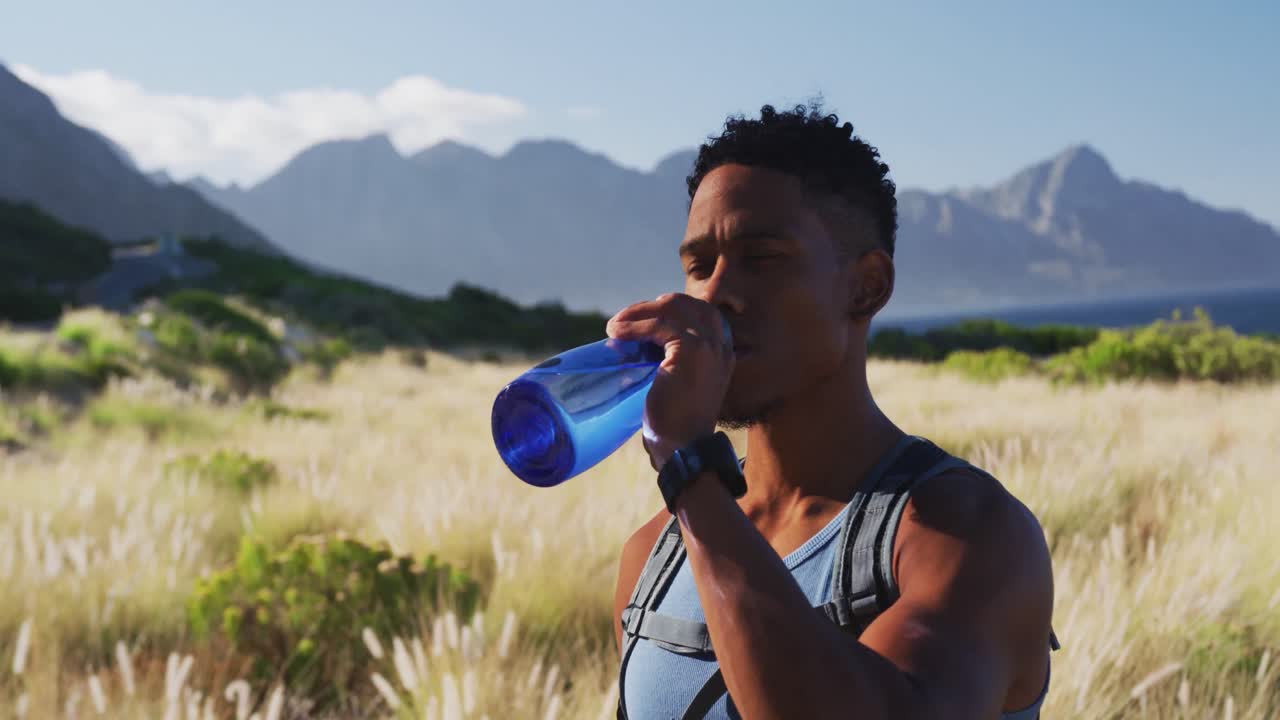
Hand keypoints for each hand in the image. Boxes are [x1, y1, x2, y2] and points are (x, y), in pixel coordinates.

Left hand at [606, 293, 734, 469]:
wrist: (684, 448)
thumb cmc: (677, 423)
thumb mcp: (681, 381)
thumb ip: (674, 359)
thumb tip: (639, 340)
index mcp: (722, 350)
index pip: (696, 312)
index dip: (666, 310)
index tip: (639, 321)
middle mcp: (721, 343)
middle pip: (684, 304)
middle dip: (649, 307)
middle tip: (623, 321)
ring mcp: (710, 344)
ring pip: (669, 309)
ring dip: (636, 313)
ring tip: (613, 327)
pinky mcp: (693, 350)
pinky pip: (658, 325)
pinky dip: (633, 325)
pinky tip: (616, 333)